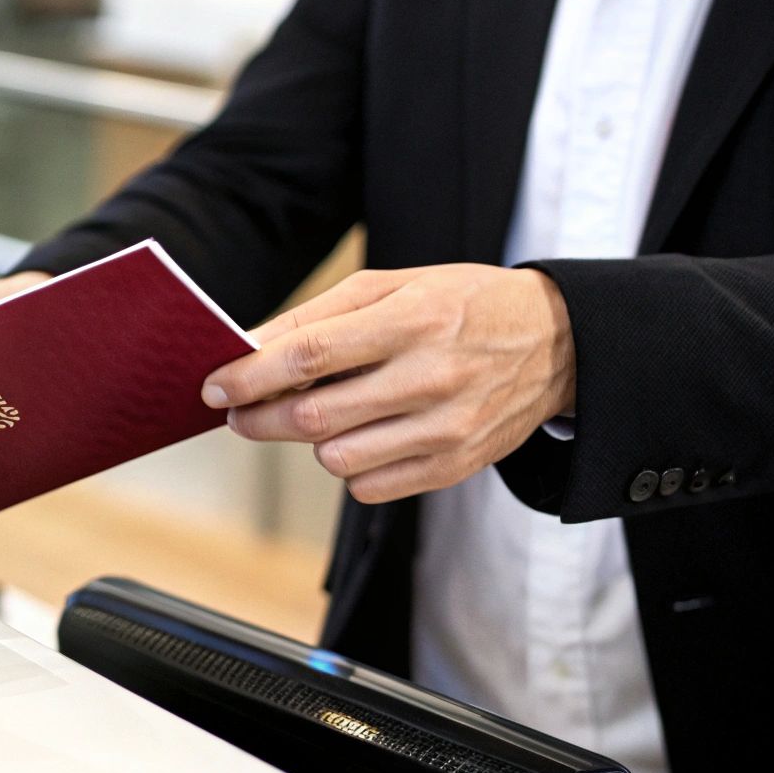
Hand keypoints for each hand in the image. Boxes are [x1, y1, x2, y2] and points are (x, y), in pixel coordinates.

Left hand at [202, 265, 574, 503]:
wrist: (559, 342)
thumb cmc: (462, 304)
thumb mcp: (395, 285)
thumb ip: (319, 316)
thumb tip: (248, 345)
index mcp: (413, 319)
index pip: (310, 355)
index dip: (250, 375)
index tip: (214, 386)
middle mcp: (432, 377)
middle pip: (313, 416)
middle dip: (258, 418)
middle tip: (238, 412)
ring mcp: (447, 428)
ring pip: (336, 458)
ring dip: (307, 441)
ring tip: (314, 415)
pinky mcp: (455, 466)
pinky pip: (368, 487)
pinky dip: (347, 467)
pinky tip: (359, 436)